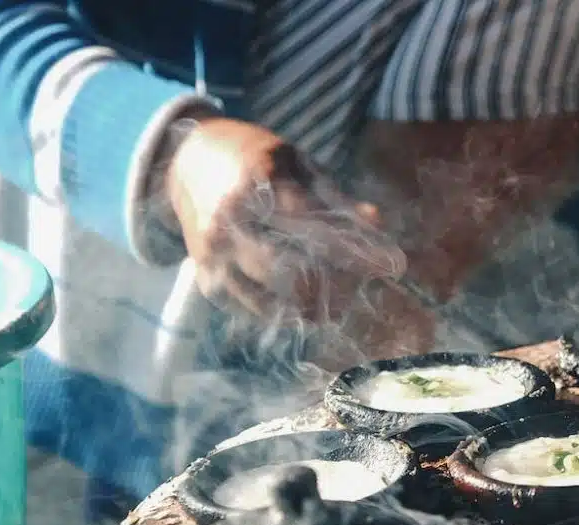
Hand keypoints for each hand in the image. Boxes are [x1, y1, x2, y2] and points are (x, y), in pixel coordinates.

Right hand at [157, 117, 431, 364]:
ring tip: (337, 303)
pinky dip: (284, 310)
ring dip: (313, 307)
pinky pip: (253, 308)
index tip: (392, 266)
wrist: (186, 162)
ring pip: (274, 300)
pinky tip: (303, 303)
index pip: (314, 228)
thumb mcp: (298, 164)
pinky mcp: (207, 279)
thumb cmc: (255, 159)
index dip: (355, 252)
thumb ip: (336, 199)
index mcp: (255, 186)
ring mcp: (213, 255)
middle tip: (359, 291)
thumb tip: (378, 226)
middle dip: (335, 288)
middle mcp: (229, 223)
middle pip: (294, 273)